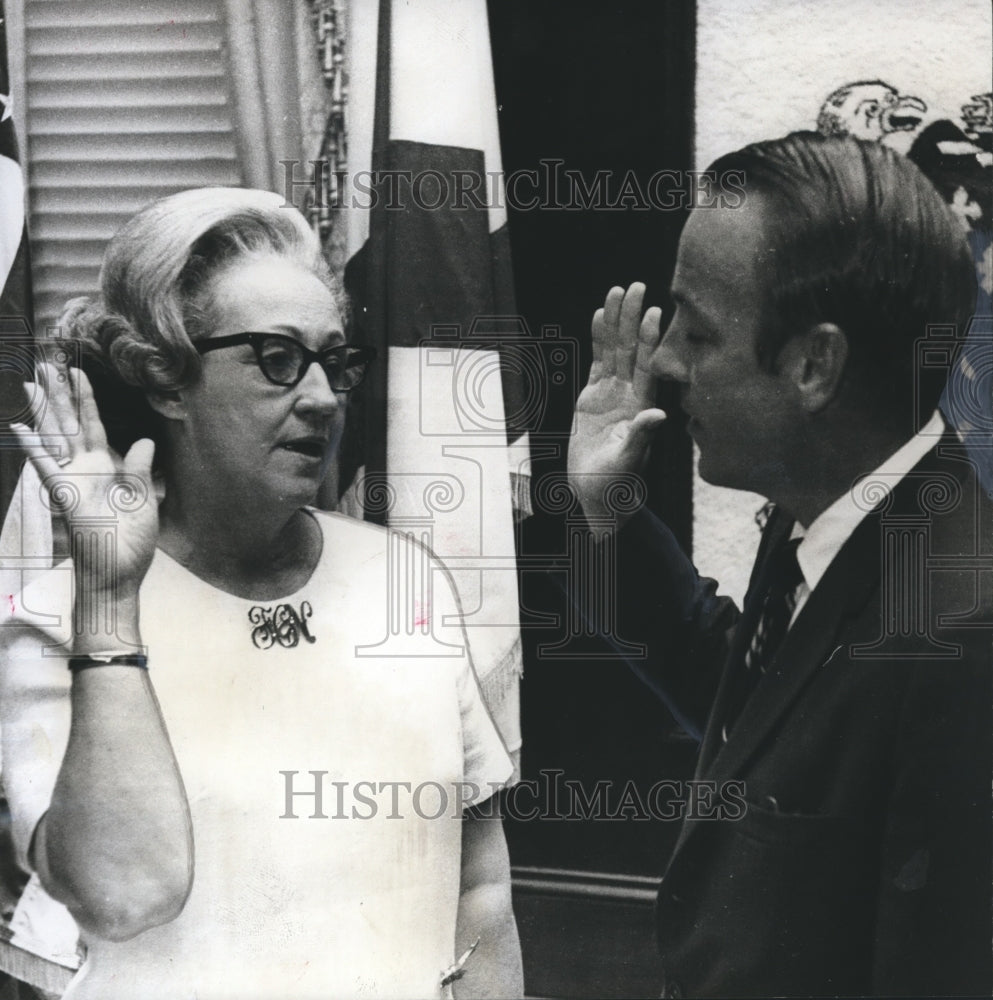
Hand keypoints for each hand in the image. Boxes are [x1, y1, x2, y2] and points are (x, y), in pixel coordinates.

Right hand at [12, 364, 157, 597]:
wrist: (118, 575)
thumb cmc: (131, 543)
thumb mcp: (144, 502)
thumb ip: (140, 470)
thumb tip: (145, 441)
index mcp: (106, 468)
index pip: (93, 424)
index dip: (85, 398)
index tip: (77, 372)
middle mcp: (84, 469)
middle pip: (68, 423)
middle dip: (57, 394)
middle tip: (46, 364)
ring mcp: (71, 480)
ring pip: (54, 436)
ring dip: (42, 410)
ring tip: (31, 383)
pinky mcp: (64, 495)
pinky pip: (46, 467)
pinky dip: (33, 447)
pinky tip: (19, 427)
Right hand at [568, 283, 666, 521]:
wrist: (599, 496)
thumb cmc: (616, 485)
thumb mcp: (627, 462)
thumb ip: (641, 437)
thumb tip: (658, 416)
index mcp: (641, 407)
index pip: (647, 365)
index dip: (649, 338)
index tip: (653, 311)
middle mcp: (630, 395)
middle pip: (631, 348)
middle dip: (632, 317)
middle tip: (634, 285)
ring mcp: (612, 394)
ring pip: (614, 350)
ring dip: (615, 321)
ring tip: (615, 291)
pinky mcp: (593, 398)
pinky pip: (596, 363)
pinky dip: (597, 340)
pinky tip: (599, 317)